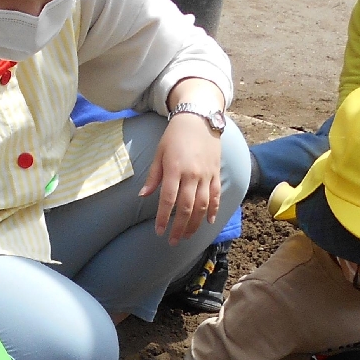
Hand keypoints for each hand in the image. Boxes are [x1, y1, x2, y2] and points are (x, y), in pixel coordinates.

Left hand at [143, 106, 224, 244]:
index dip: (163, 218)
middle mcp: (192, 174)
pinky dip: (213, 210)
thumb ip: (153, 176)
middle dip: (179, 227)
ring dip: (195, 224)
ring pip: (202, 205)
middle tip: (172, 241)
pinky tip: (208, 222)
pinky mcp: (216, 173)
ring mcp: (206, 175)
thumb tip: (143, 195)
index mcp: (174, 169)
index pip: (168, 200)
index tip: (159, 232)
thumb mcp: (159, 153)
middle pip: (187, 208)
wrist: (200, 118)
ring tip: (187, 236)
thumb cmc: (175, 135)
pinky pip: (216, 195)